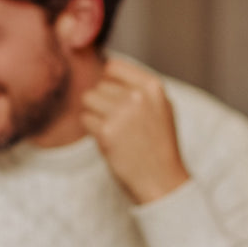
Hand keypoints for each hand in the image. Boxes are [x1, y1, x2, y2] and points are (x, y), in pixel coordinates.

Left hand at [81, 58, 190, 203]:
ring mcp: (122, 113)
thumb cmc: (159, 145)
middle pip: (99, 85)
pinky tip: (110, 141)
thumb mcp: (160, 107)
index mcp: (152, 86)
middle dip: (103, 102)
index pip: (113, 66)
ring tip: (114, 130)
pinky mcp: (107, 132)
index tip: (115, 99)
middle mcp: (138, 96)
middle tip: (120, 123)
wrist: (162, 180)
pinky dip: (93, 130)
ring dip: (95, 114)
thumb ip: (139, 87)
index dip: (109, 82)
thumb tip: (108, 68)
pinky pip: (85, 119)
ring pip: (88, 99)